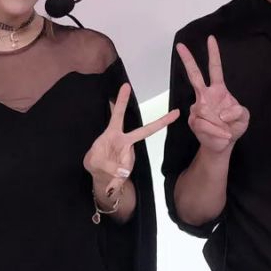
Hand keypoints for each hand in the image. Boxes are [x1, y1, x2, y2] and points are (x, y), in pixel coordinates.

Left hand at [84, 83, 178, 197]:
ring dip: (114, 172)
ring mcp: (128, 155)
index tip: (126, 85)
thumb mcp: (93, 162)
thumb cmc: (96, 162)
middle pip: (143, 130)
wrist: (101, 178)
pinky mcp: (128, 167)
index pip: (118, 114)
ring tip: (105, 178)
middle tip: (177, 112)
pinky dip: (114, 183)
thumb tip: (125, 170)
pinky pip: (121, 176)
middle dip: (160, 122)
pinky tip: (109, 185)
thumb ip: (107, 165)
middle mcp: (124, 142)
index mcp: (113, 133)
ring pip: (125, 163)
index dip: (121, 100)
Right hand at [176, 36, 249, 152]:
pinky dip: (216, 131)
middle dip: (188, 60)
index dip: (214, 54)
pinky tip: (222, 134)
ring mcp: (198, 107)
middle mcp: (205, 95)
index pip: (215, 68)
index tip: (211, 39)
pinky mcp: (194, 121)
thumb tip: (221, 112)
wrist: (223, 144)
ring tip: (227, 131)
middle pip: (195, 75)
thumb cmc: (233, 126)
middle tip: (180, 45)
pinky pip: (205, 125)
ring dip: (220, 124)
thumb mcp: (244, 116)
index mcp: (218, 89)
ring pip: (205, 110)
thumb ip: (238, 110)